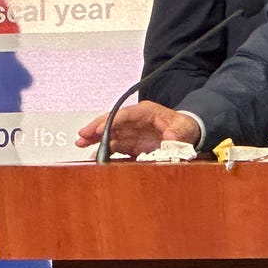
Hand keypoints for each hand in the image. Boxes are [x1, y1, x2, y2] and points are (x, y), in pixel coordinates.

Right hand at [75, 100, 200, 156]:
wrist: (187, 134)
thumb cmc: (185, 127)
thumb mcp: (185, 128)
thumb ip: (178, 132)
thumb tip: (169, 137)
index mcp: (146, 112)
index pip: (125, 114)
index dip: (112, 121)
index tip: (100, 129)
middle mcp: (135, 120)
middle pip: (112, 121)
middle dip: (96, 127)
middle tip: (81, 135)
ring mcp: (132, 131)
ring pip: (110, 133)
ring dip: (95, 138)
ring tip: (80, 144)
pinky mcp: (131, 143)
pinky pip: (115, 145)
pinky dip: (104, 149)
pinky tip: (94, 155)